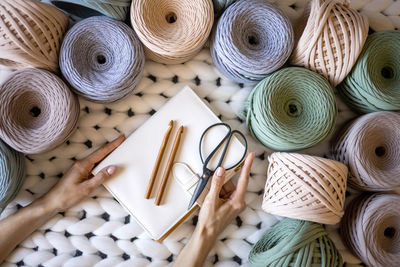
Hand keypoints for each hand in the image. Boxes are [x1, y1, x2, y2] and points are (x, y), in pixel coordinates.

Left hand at [42, 135, 124, 212]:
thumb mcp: (86, 188)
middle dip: (112, 147)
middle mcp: (82, 163)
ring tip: (118, 151)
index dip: (113, 144)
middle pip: (100, 153)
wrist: (51, 202)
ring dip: (107, 154)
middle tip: (122, 142)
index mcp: (83, 165)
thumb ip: (100, 177)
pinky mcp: (79, 172)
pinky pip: (94, 164)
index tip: (122, 137)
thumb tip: (113, 167)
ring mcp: (80, 167)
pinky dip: (102, 161)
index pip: (102, 152)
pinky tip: (106, 164)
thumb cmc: (67, 196)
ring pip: (97, 158)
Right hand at [174, 152, 254, 266]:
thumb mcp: (212, 200)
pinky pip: (224, 193)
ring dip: (218, 190)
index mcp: (238, 201)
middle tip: (213, 190)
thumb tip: (221, 171)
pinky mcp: (229, 205)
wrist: (206, 234)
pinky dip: (217, 194)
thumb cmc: (210, 221)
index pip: (244, 179)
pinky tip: (212, 200)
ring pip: (227, 188)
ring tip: (211, 199)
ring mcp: (234, 204)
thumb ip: (217, 184)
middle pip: (232, 183)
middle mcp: (238, 202)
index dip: (247, 166)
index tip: (251, 156)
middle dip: (221, 183)